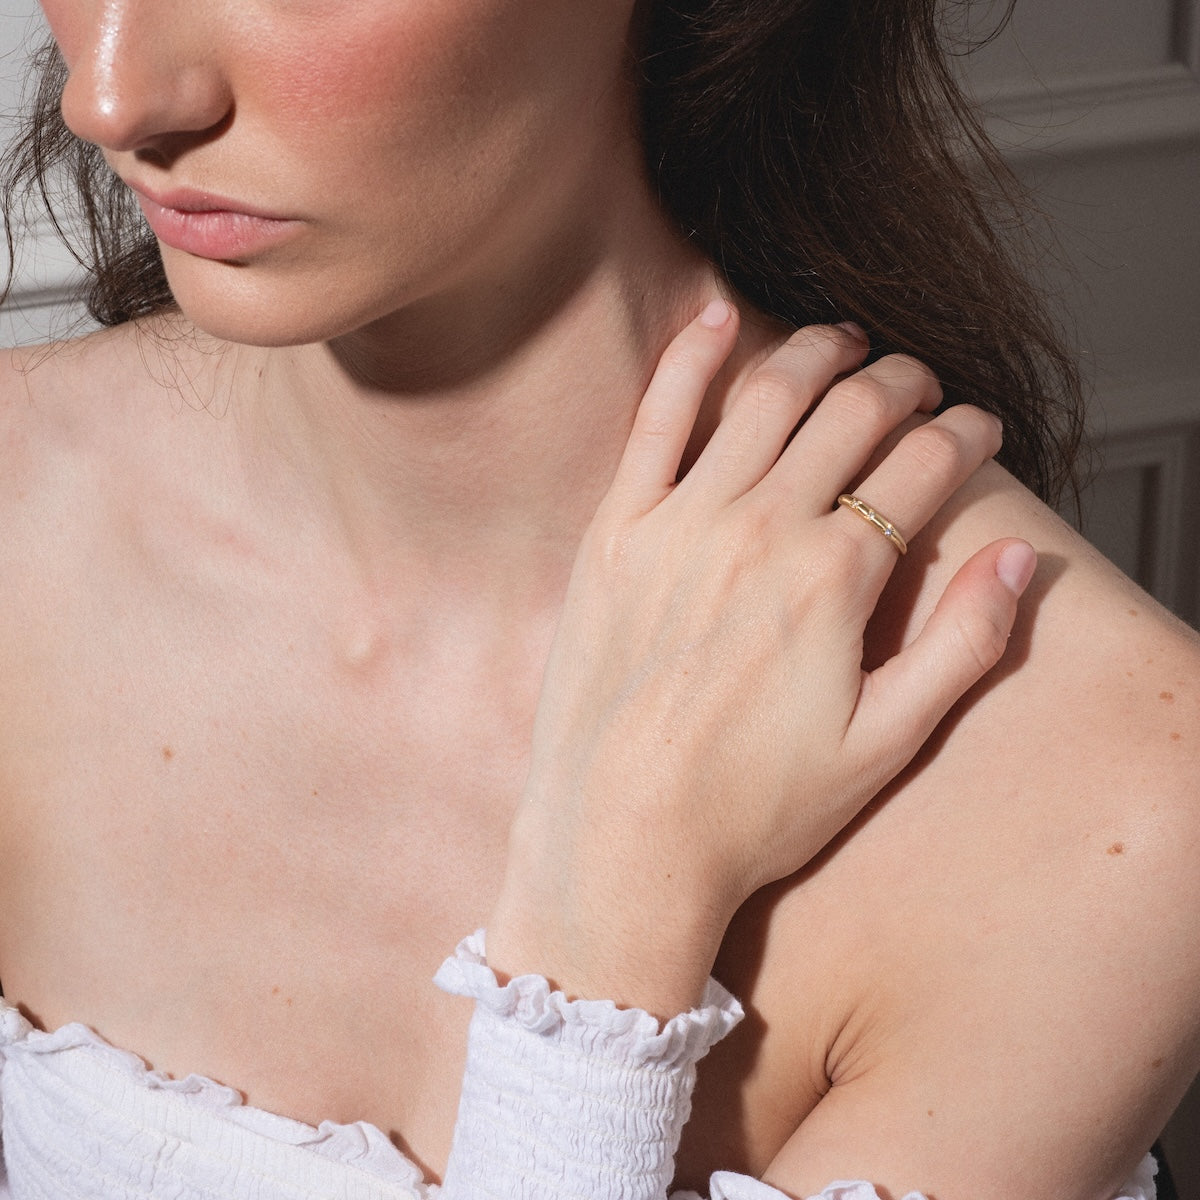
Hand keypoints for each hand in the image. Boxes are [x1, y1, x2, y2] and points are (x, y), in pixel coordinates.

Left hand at [488, 300, 1034, 1014]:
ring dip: (816, 355)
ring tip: (845, 341)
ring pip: (765, 399)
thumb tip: (1015, 559)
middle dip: (901, 385)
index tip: (981, 429)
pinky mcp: (618, 532)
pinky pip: (655, 420)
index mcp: (833, 580)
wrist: (622, 837)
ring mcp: (682, 524)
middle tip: (920, 381)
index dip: (966, 435)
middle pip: (851, 417)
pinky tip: (715, 317)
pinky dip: (689, 360)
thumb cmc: (751, 808)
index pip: (924, 469)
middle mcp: (760, 531)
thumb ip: (962, 646)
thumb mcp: (884, 744)